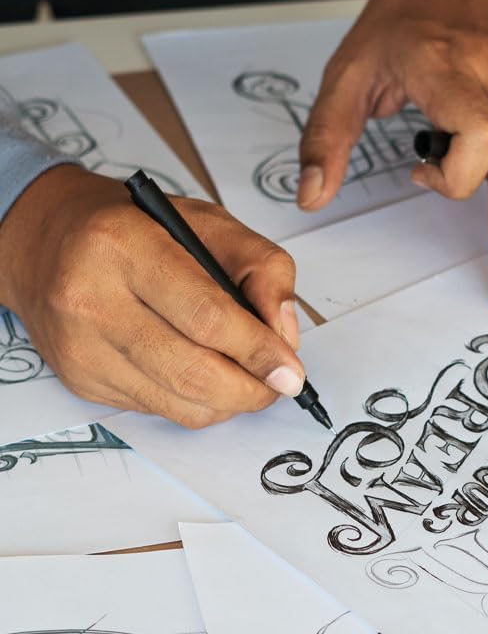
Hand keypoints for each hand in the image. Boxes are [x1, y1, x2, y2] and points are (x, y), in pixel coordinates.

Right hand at [0, 165, 304, 428]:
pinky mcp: (81, 379)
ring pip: (179, 403)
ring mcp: (82, 346)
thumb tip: (285, 335)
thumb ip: (264, 269)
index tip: (292, 372)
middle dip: (251, 389)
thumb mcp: (211, 224)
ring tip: (250, 382)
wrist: (48, 242)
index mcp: (126, 246)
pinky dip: (197, 403)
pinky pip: (159, 410)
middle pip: (193, 371)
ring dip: (230, 403)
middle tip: (278, 384)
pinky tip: (206, 378)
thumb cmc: (139, 230)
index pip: (207, 317)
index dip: (258, 351)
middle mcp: (92, 298)